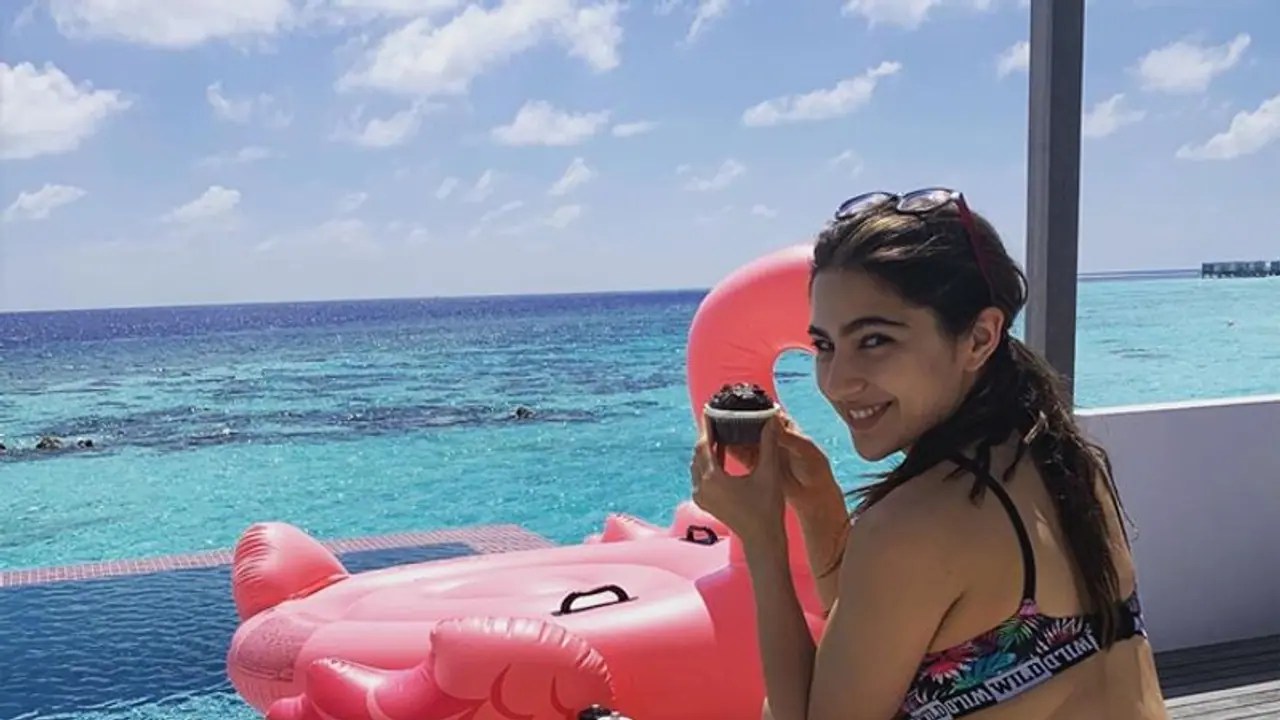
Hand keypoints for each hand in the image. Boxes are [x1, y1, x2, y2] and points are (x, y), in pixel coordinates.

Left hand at [690, 415, 789, 548]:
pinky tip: (723, 450)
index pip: (705, 443)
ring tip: (721, 430)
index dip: (708, 424)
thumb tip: (771, 418)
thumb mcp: (769, 473)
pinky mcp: (705, 501)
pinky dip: (710, 461)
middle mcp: (701, 487)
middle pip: (699, 452)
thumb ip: (768, 443)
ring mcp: (701, 496)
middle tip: (717, 415)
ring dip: (709, 447)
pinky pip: (702, 474)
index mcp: (712, 479)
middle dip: (708, 434)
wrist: (762, 540)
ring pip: (699, 463)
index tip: (710, 407)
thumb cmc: (767, 508)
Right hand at [723, 413, 841, 513]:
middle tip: (717, 415)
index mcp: (784, 425)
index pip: (764, 411)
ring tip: (713, 430)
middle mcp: (770, 434)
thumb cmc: (816, 470)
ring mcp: (761, 448)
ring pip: (742, 437)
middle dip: (734, 418)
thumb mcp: (806, 450)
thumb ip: (789, 437)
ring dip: (729, 433)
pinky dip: (728, 449)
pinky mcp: (754, 463)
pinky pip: (739, 453)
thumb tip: (772, 420)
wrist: (812, 496)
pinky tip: (716, 448)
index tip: (734, 403)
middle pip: (749, 422)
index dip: (750, 406)